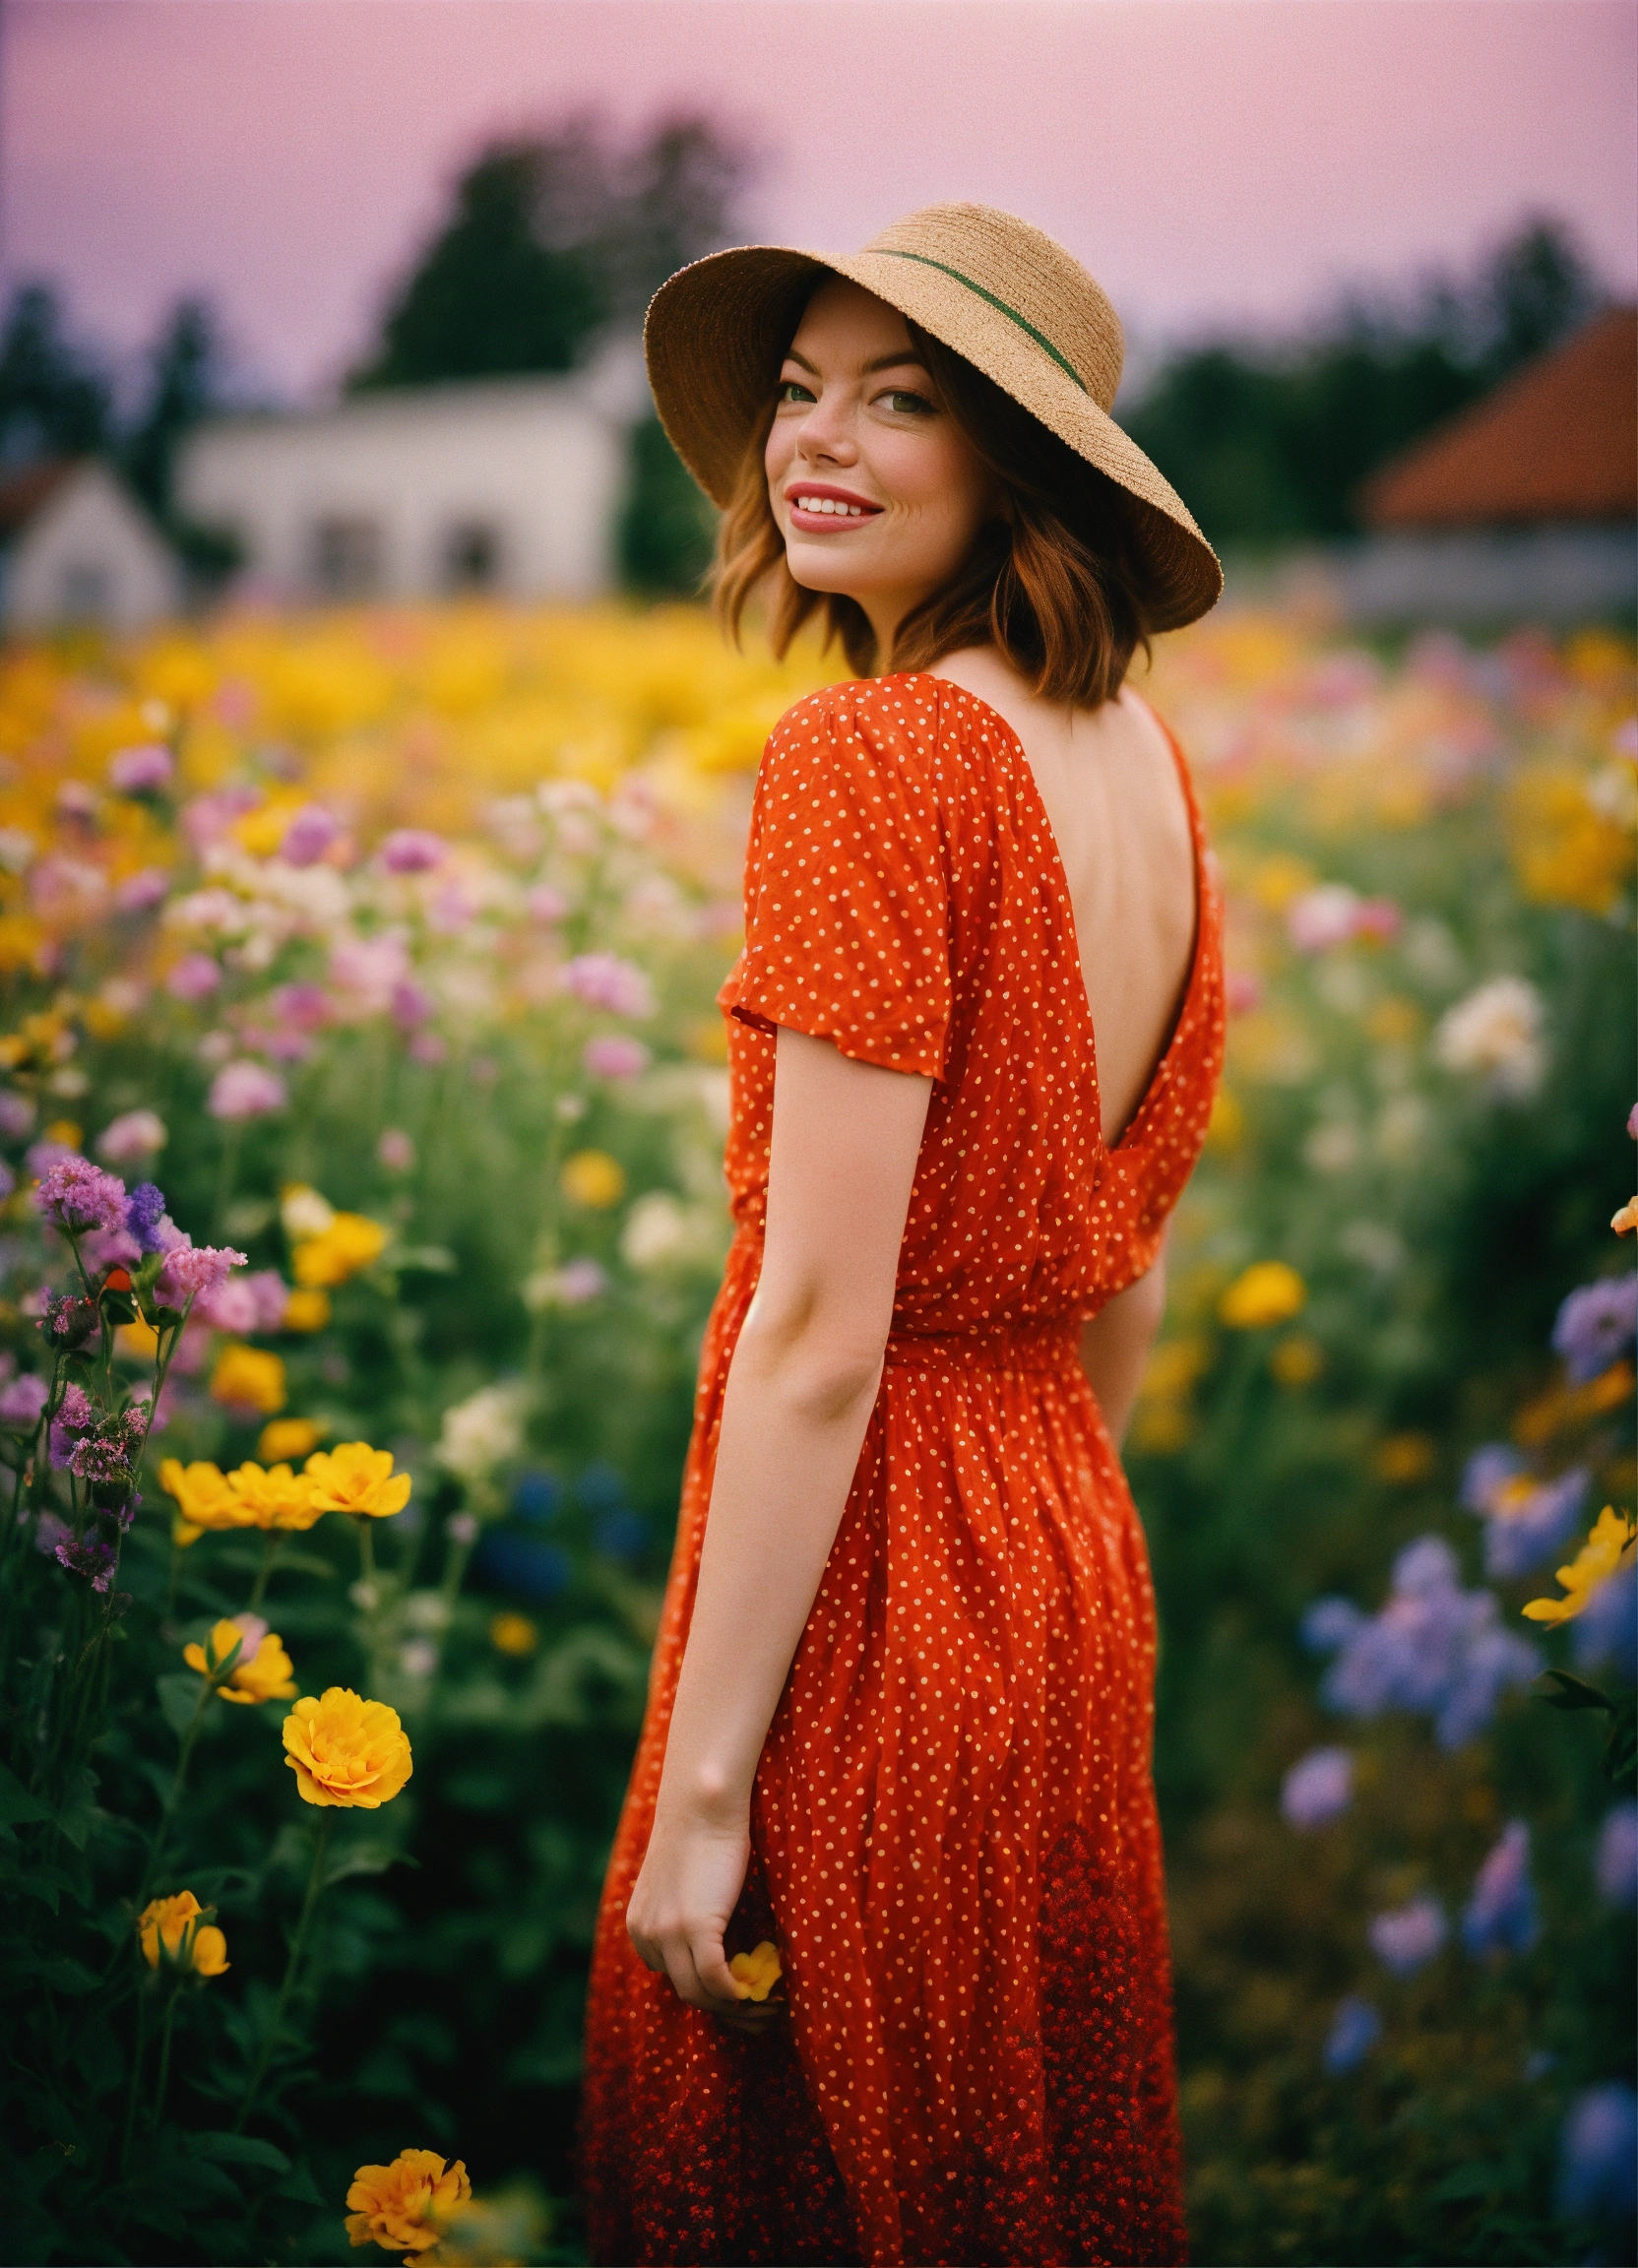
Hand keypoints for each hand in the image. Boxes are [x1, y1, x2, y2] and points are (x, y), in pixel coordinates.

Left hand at [626, 1804, 778, 2031]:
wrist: (702, 1803)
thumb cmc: (701, 1833)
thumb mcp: (680, 1882)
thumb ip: (684, 1912)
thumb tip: (716, 1939)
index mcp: (640, 1926)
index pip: (672, 1975)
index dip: (708, 1988)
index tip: (738, 1993)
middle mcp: (647, 1935)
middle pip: (686, 1991)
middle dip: (724, 2010)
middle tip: (758, 2014)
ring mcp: (668, 1933)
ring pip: (701, 1994)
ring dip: (737, 2007)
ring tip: (768, 2006)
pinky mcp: (695, 1927)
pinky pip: (718, 1981)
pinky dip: (739, 1993)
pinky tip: (762, 1993)